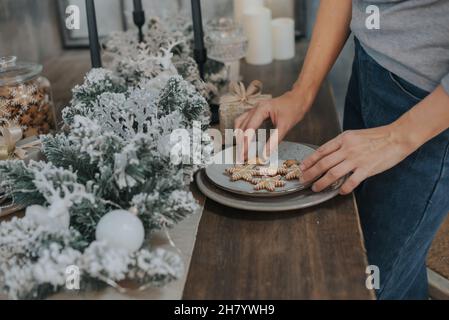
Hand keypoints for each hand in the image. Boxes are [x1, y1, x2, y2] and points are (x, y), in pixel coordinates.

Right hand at [234, 90, 308, 159]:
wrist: (298, 98)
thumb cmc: (293, 109)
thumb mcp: (285, 126)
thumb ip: (274, 140)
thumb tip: (266, 154)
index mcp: (261, 109)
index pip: (250, 128)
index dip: (245, 142)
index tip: (243, 154)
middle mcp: (255, 108)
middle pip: (243, 126)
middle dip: (241, 142)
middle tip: (240, 155)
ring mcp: (254, 109)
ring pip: (240, 122)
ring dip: (239, 136)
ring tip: (240, 148)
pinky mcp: (256, 112)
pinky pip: (244, 120)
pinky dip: (242, 130)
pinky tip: (243, 138)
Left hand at [300, 124, 414, 194]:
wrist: (397, 136)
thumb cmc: (376, 136)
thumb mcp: (354, 136)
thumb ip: (341, 145)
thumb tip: (327, 155)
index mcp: (344, 139)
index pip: (321, 151)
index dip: (310, 160)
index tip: (302, 167)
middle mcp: (348, 149)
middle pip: (324, 163)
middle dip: (311, 173)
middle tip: (303, 180)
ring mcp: (357, 159)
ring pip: (334, 173)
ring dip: (322, 182)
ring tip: (316, 188)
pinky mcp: (367, 168)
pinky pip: (352, 181)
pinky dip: (344, 188)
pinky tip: (340, 192)